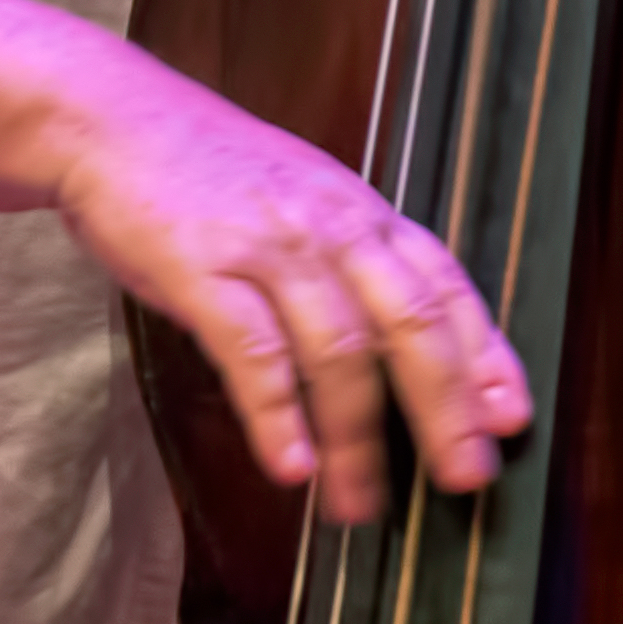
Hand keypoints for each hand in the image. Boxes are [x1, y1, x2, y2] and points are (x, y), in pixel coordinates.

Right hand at [45, 55, 531, 523]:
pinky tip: (290, 465)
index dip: (485, 353)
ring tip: (360, 504)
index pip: (445, 284)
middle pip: (410, 324)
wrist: (110, 119)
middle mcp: (328, 225)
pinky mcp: (203, 269)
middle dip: (446, 408)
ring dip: (356, 439)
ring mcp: (268, 246)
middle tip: (466, 478)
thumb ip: (351, 261)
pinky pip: (254, 352)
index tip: (512, 416)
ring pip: (338, 351)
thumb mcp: (301, 199)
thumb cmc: (206, 171)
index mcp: (358, 211)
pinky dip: (277, 414)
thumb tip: (402, 343)